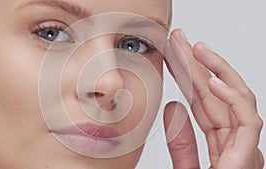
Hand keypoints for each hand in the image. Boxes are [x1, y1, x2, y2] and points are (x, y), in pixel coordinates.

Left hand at [163, 29, 263, 168]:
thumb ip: (182, 141)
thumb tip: (173, 105)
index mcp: (219, 143)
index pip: (202, 101)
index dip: (188, 76)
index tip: (174, 55)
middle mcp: (235, 140)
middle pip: (215, 95)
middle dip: (198, 64)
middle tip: (180, 39)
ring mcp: (244, 147)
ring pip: (233, 99)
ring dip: (216, 71)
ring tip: (197, 48)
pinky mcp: (248, 158)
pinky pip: (246, 122)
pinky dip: (233, 100)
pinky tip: (212, 81)